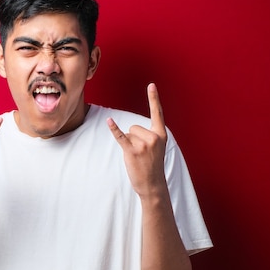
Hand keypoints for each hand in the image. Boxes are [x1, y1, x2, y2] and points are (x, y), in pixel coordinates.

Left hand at [107, 83, 167, 198]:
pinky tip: (109, 121)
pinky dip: (114, 129)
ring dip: (128, 144)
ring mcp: (143, 144)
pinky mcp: (132, 150)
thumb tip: (130, 130)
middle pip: (134, 126)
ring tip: (137, 157)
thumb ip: (149, 136)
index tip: (151, 85)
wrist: (152, 184)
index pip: (157, 113)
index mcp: (161, 135)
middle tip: (141, 154)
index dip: (154, 98)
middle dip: (133, 138)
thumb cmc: (152, 166)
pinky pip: (120, 136)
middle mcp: (154, 137)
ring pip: (128, 133)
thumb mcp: (157, 148)